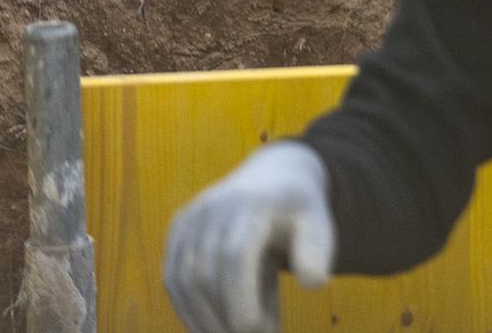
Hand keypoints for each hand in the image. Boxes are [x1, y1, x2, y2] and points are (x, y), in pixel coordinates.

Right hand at [163, 141, 334, 332]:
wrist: (274, 175)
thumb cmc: (298, 210)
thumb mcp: (319, 223)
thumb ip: (318, 251)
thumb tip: (314, 284)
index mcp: (254, 203)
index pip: (236, 255)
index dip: (240, 296)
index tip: (253, 329)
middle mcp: (216, 206)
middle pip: (206, 271)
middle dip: (223, 314)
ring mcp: (192, 216)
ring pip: (182, 278)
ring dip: (201, 317)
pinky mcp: (179, 228)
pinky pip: (172, 275)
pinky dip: (187, 308)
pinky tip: (208, 328)